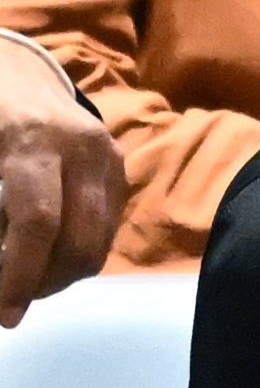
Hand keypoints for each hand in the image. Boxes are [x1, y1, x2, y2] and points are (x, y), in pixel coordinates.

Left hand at [0, 40, 124, 325]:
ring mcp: (108, 157)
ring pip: (98, 244)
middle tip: (11, 301)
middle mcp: (83, 148)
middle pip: (78, 243)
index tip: (4, 315)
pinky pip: (105, 231)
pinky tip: (45, 247)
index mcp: (32, 141)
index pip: (37, 223)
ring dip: (60, 275)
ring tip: (25, 274)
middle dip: (43, 285)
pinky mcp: (120, 167)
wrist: (17, 72)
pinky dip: (75, 253)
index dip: (19, 276)